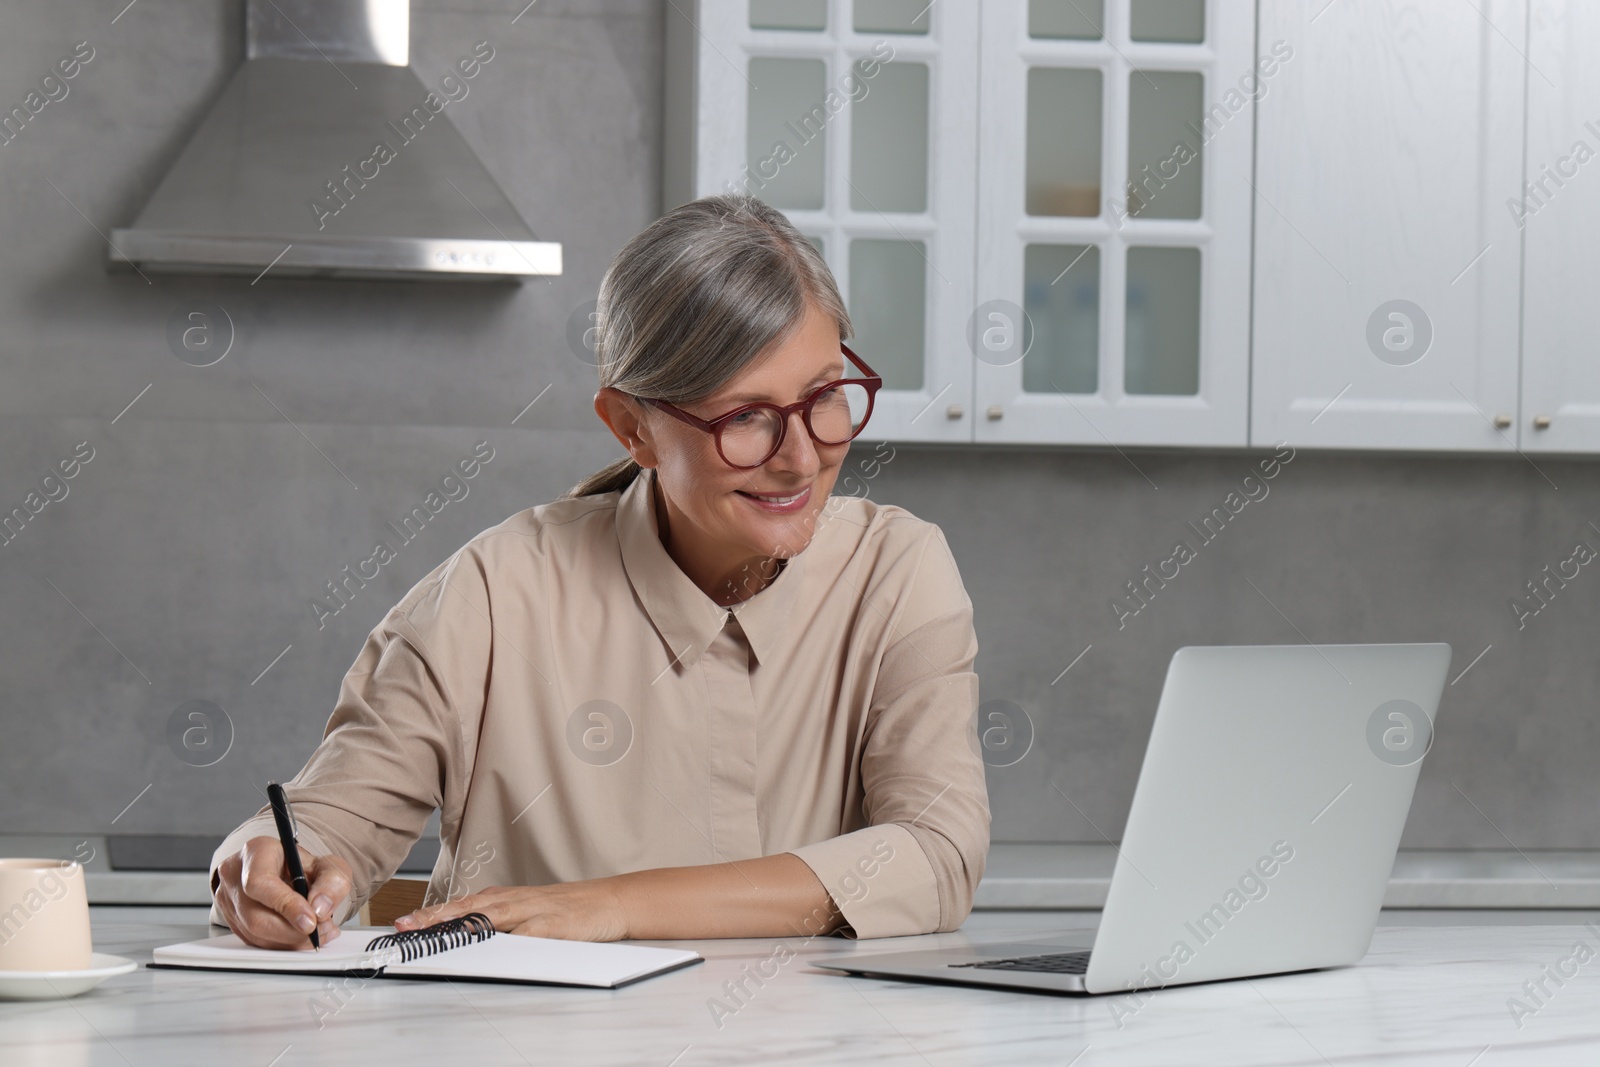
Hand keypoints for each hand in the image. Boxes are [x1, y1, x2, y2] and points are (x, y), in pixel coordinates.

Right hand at [213, 836, 352, 949]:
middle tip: (321, 930)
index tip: (310, 921)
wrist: (288, 873)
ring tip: (318, 933)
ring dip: (291, 940)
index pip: (259, 882)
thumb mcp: (327, 865)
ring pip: (255, 933)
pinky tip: (303, 937)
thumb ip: (332, 882)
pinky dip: (283, 945)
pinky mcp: (232, 922)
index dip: (286, 905)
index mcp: (256, 853)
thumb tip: (320, 909)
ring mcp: (228, 900)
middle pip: (255, 916)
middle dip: (293, 931)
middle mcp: (235, 876)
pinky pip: (255, 942)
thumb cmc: (303, 866)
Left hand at [393, 878, 628, 941]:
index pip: (462, 905)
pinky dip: (509, 939)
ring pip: (492, 916)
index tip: (403, 924)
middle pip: (469, 908)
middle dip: (436, 918)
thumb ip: (498, 923)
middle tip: (407, 927)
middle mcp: (515, 901)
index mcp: (506, 898)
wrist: (609, 901)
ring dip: (463, 924)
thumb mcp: (527, 913)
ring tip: (437, 931)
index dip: (432, 914)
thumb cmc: (567, 909)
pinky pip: (528, 934)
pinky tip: (494, 946)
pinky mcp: (554, 925)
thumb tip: (462, 936)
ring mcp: (534, 911)